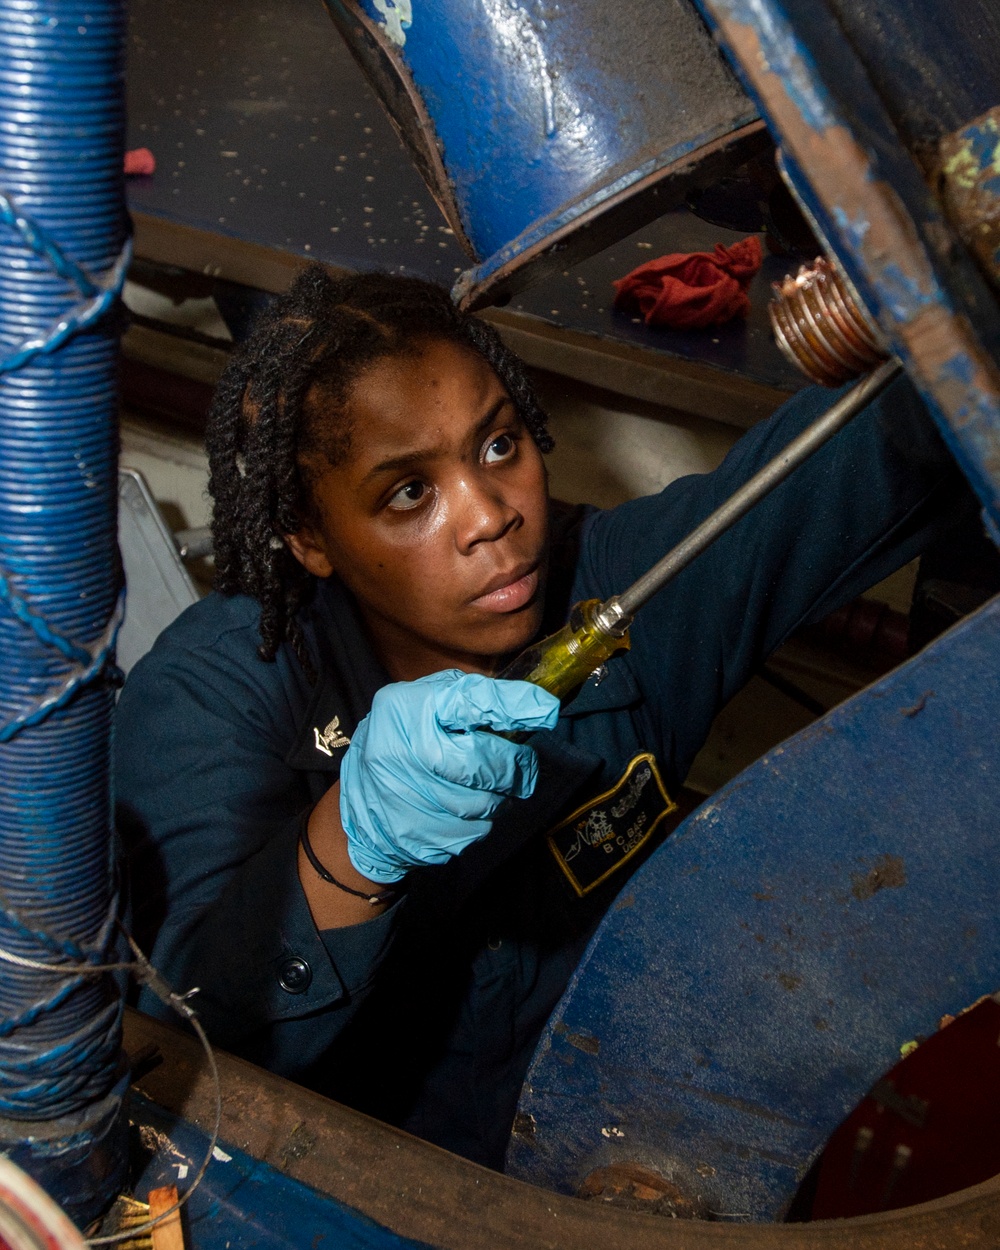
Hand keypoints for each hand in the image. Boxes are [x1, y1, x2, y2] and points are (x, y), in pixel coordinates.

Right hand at [339, 670, 558, 883]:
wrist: (360, 810)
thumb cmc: (401, 744)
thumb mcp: (418, 705)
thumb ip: (463, 698)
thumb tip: (526, 703)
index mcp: (403, 710)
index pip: (467, 703)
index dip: (511, 707)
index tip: (546, 711)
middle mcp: (402, 753)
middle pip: (483, 762)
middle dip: (515, 764)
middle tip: (524, 763)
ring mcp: (409, 801)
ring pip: (485, 801)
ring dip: (501, 794)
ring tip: (493, 785)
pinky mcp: (422, 837)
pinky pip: (475, 830)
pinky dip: (483, 819)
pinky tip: (469, 809)